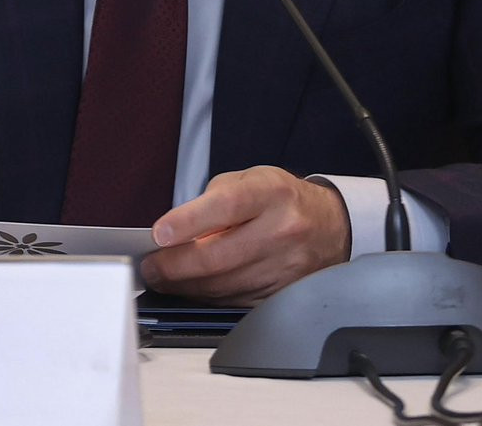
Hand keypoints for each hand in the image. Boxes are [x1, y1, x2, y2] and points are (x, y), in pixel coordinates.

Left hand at [140, 166, 350, 305]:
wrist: (330, 226)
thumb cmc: (280, 199)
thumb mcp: (250, 180)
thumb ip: (213, 200)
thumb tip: (176, 232)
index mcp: (271, 193)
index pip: (226, 207)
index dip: (188, 222)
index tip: (159, 234)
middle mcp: (281, 230)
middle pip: (218, 256)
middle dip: (175, 266)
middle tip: (151, 266)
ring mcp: (284, 267)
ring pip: (223, 286)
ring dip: (186, 286)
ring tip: (164, 278)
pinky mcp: (281, 294)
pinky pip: (234, 302)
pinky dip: (208, 297)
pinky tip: (194, 288)